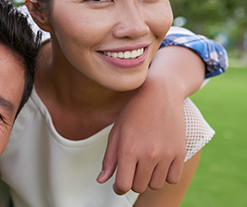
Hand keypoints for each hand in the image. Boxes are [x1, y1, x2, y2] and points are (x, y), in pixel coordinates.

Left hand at [97, 75, 185, 194]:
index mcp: (128, 149)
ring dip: (149, 179)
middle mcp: (148, 154)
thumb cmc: (133, 113)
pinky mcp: (180, 152)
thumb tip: (102, 181)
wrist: (159, 94)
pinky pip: (173, 178)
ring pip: (156, 185)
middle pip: (139, 187)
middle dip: (133, 181)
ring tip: (145, 163)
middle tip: (132, 168)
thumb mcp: (116, 133)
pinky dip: (165, 175)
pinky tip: (159, 163)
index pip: (123, 185)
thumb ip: (109, 159)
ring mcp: (166, 154)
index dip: (118, 187)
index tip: (119, 183)